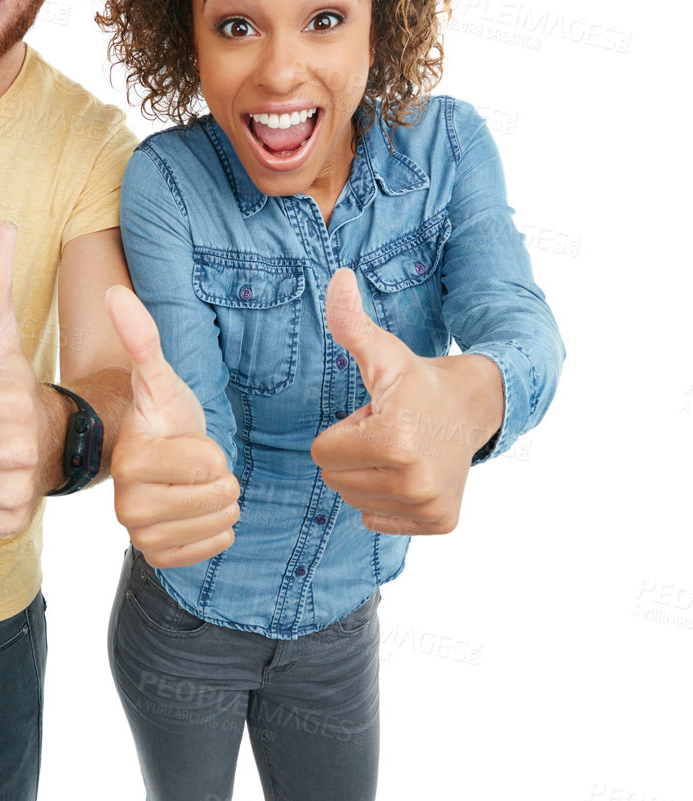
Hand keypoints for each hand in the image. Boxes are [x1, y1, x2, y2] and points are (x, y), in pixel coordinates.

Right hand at [106, 285, 238, 568]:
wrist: (155, 454)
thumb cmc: (163, 415)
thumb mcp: (159, 377)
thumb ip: (141, 338)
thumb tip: (116, 294)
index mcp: (130, 461)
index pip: (210, 463)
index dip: (211, 448)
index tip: (185, 440)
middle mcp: (127, 505)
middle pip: (217, 496)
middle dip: (220, 478)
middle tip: (193, 465)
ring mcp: (140, 535)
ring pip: (219, 523)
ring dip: (220, 503)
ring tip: (195, 485)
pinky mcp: (156, 557)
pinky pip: (210, 550)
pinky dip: (215, 531)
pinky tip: (197, 511)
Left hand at [309, 268, 502, 534]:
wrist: (479, 406)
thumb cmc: (420, 381)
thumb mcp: (384, 353)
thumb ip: (352, 323)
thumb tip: (338, 278)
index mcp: (393, 441)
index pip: (321, 454)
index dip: (342, 430)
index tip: (375, 415)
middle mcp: (414, 482)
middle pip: (336, 481)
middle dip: (353, 454)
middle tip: (389, 432)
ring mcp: (429, 505)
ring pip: (355, 501)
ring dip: (369, 476)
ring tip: (401, 450)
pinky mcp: (439, 522)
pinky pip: (377, 521)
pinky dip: (388, 501)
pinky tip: (412, 472)